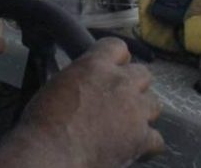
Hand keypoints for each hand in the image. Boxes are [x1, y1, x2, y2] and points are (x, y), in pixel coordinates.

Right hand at [0, 38, 163, 167]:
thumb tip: (83, 85)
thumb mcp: (58, 84)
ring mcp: (134, 109)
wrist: (51, 152)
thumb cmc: (43, 121)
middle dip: (135, 86)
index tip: (112, 71)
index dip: (117, 60)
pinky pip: (157, 139)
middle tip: (120, 101)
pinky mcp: (141, 138)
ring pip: (155, 103)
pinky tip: (134, 149)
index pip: (118, 47)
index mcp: (96, 65)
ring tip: (128, 125)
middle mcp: (120, 82)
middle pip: (143, 74)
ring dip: (143, 113)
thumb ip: (80, 78)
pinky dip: (147, 144)